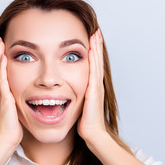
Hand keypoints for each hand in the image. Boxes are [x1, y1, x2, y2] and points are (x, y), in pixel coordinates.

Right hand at [0, 35, 22, 145]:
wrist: (6, 140)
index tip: (1, 48)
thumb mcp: (14, 112)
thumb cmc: (11, 129)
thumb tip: (22, 99)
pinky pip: (2, 78)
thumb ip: (15, 103)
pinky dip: (2, 67)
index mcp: (0, 95)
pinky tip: (4, 57)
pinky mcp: (3, 98)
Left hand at [77, 29, 106, 143]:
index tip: (91, 39)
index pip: (93, 65)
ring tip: (96, 34)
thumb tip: (68, 92)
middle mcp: (96, 84)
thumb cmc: (86, 123)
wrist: (93, 134)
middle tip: (96, 31)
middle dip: (96, 45)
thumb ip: (77, 97)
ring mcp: (96, 87)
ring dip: (96, 48)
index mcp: (92, 87)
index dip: (93, 52)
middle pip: (97, 60)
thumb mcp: (80, 106)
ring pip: (96, 63)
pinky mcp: (94, 91)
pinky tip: (91, 50)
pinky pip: (93, 72)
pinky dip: (93, 60)